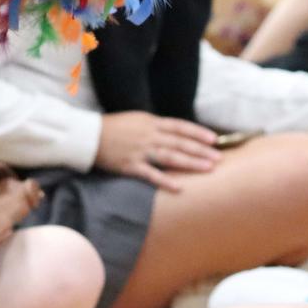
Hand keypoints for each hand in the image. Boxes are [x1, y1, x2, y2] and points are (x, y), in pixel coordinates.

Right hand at [95, 110, 221, 191]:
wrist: (89, 136)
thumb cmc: (113, 127)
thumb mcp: (137, 120)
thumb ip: (156, 126)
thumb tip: (174, 133)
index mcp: (151, 122)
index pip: (180, 127)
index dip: (197, 133)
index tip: (214, 139)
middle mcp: (149, 136)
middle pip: (179, 143)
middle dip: (201, 150)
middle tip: (218, 158)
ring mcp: (140, 151)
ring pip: (170, 157)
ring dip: (191, 163)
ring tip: (208, 168)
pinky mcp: (130, 166)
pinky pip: (151, 175)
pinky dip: (165, 181)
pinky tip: (179, 187)